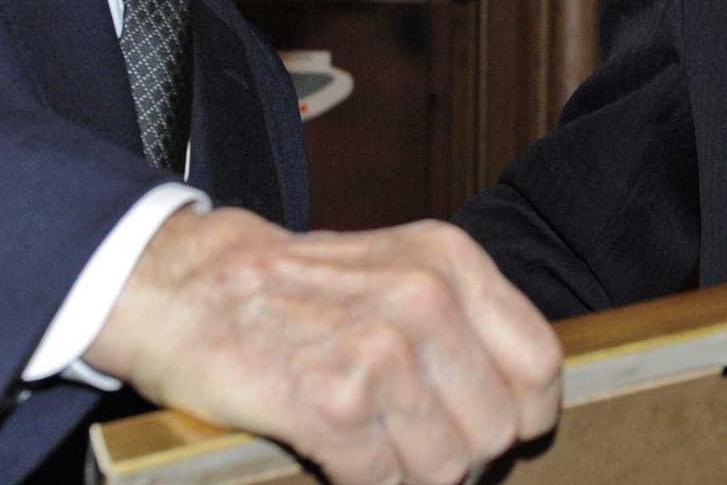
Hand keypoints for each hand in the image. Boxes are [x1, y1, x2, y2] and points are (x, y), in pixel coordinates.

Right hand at [84, 207, 562, 484]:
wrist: (187, 286)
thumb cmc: (298, 290)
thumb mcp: (399, 270)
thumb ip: (465, 322)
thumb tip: (525, 406)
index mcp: (451, 262)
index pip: (539, 368)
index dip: (520, 415)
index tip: (483, 427)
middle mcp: (424, 299)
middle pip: (496, 429)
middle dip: (459, 454)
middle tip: (408, 441)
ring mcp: (379, 350)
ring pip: (444, 467)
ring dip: (406, 473)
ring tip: (368, 443)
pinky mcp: (330, 402)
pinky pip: (382, 482)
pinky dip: (361, 482)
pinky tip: (335, 453)